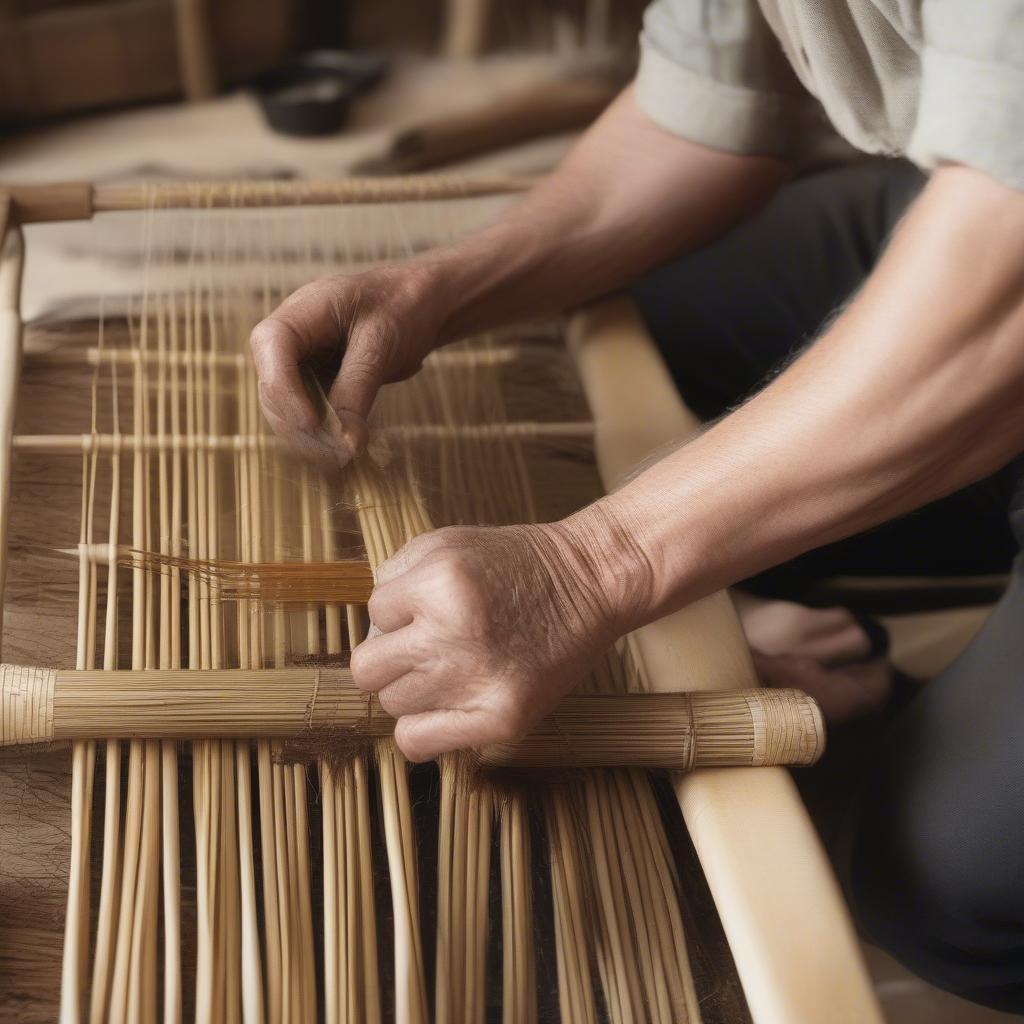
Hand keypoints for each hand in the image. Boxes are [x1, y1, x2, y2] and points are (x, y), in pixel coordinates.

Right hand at [249, 264, 444, 467]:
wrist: (422, 303)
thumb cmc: (404, 308)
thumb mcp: (382, 345)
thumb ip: (358, 390)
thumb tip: (346, 444)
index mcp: (303, 310)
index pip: (271, 345)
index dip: (283, 388)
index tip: (311, 424)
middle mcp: (291, 337)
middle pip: (271, 385)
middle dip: (298, 424)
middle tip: (338, 455)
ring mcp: (299, 361)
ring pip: (284, 407)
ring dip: (308, 437)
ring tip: (345, 457)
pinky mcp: (314, 383)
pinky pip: (307, 414)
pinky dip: (322, 435)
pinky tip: (346, 449)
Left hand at [350, 512, 645, 761]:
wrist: (590, 583)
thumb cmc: (514, 563)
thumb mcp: (448, 544)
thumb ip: (395, 579)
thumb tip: (368, 633)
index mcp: (439, 583)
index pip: (374, 613)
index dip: (401, 609)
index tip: (435, 606)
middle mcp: (452, 635)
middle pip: (368, 670)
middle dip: (391, 655)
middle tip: (427, 645)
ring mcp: (476, 683)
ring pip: (393, 705)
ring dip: (414, 687)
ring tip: (454, 666)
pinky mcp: (499, 720)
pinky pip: (417, 743)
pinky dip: (423, 728)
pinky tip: (448, 704)